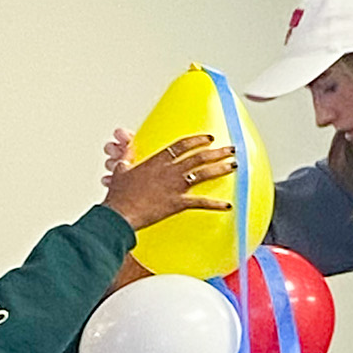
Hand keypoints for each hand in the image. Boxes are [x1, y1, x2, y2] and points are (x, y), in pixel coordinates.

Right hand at [100, 134, 238, 231]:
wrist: (119, 213)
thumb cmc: (119, 195)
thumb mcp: (121, 171)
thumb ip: (127, 157)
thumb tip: (127, 148)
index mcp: (157, 161)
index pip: (181, 145)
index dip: (197, 140)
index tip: (208, 138)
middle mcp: (169, 171)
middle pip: (198, 157)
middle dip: (217, 152)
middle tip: (230, 149)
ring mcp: (175, 186)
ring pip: (203, 174)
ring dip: (221, 169)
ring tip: (234, 165)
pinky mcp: (178, 203)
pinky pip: (201, 203)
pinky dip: (216, 205)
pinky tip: (228, 205)